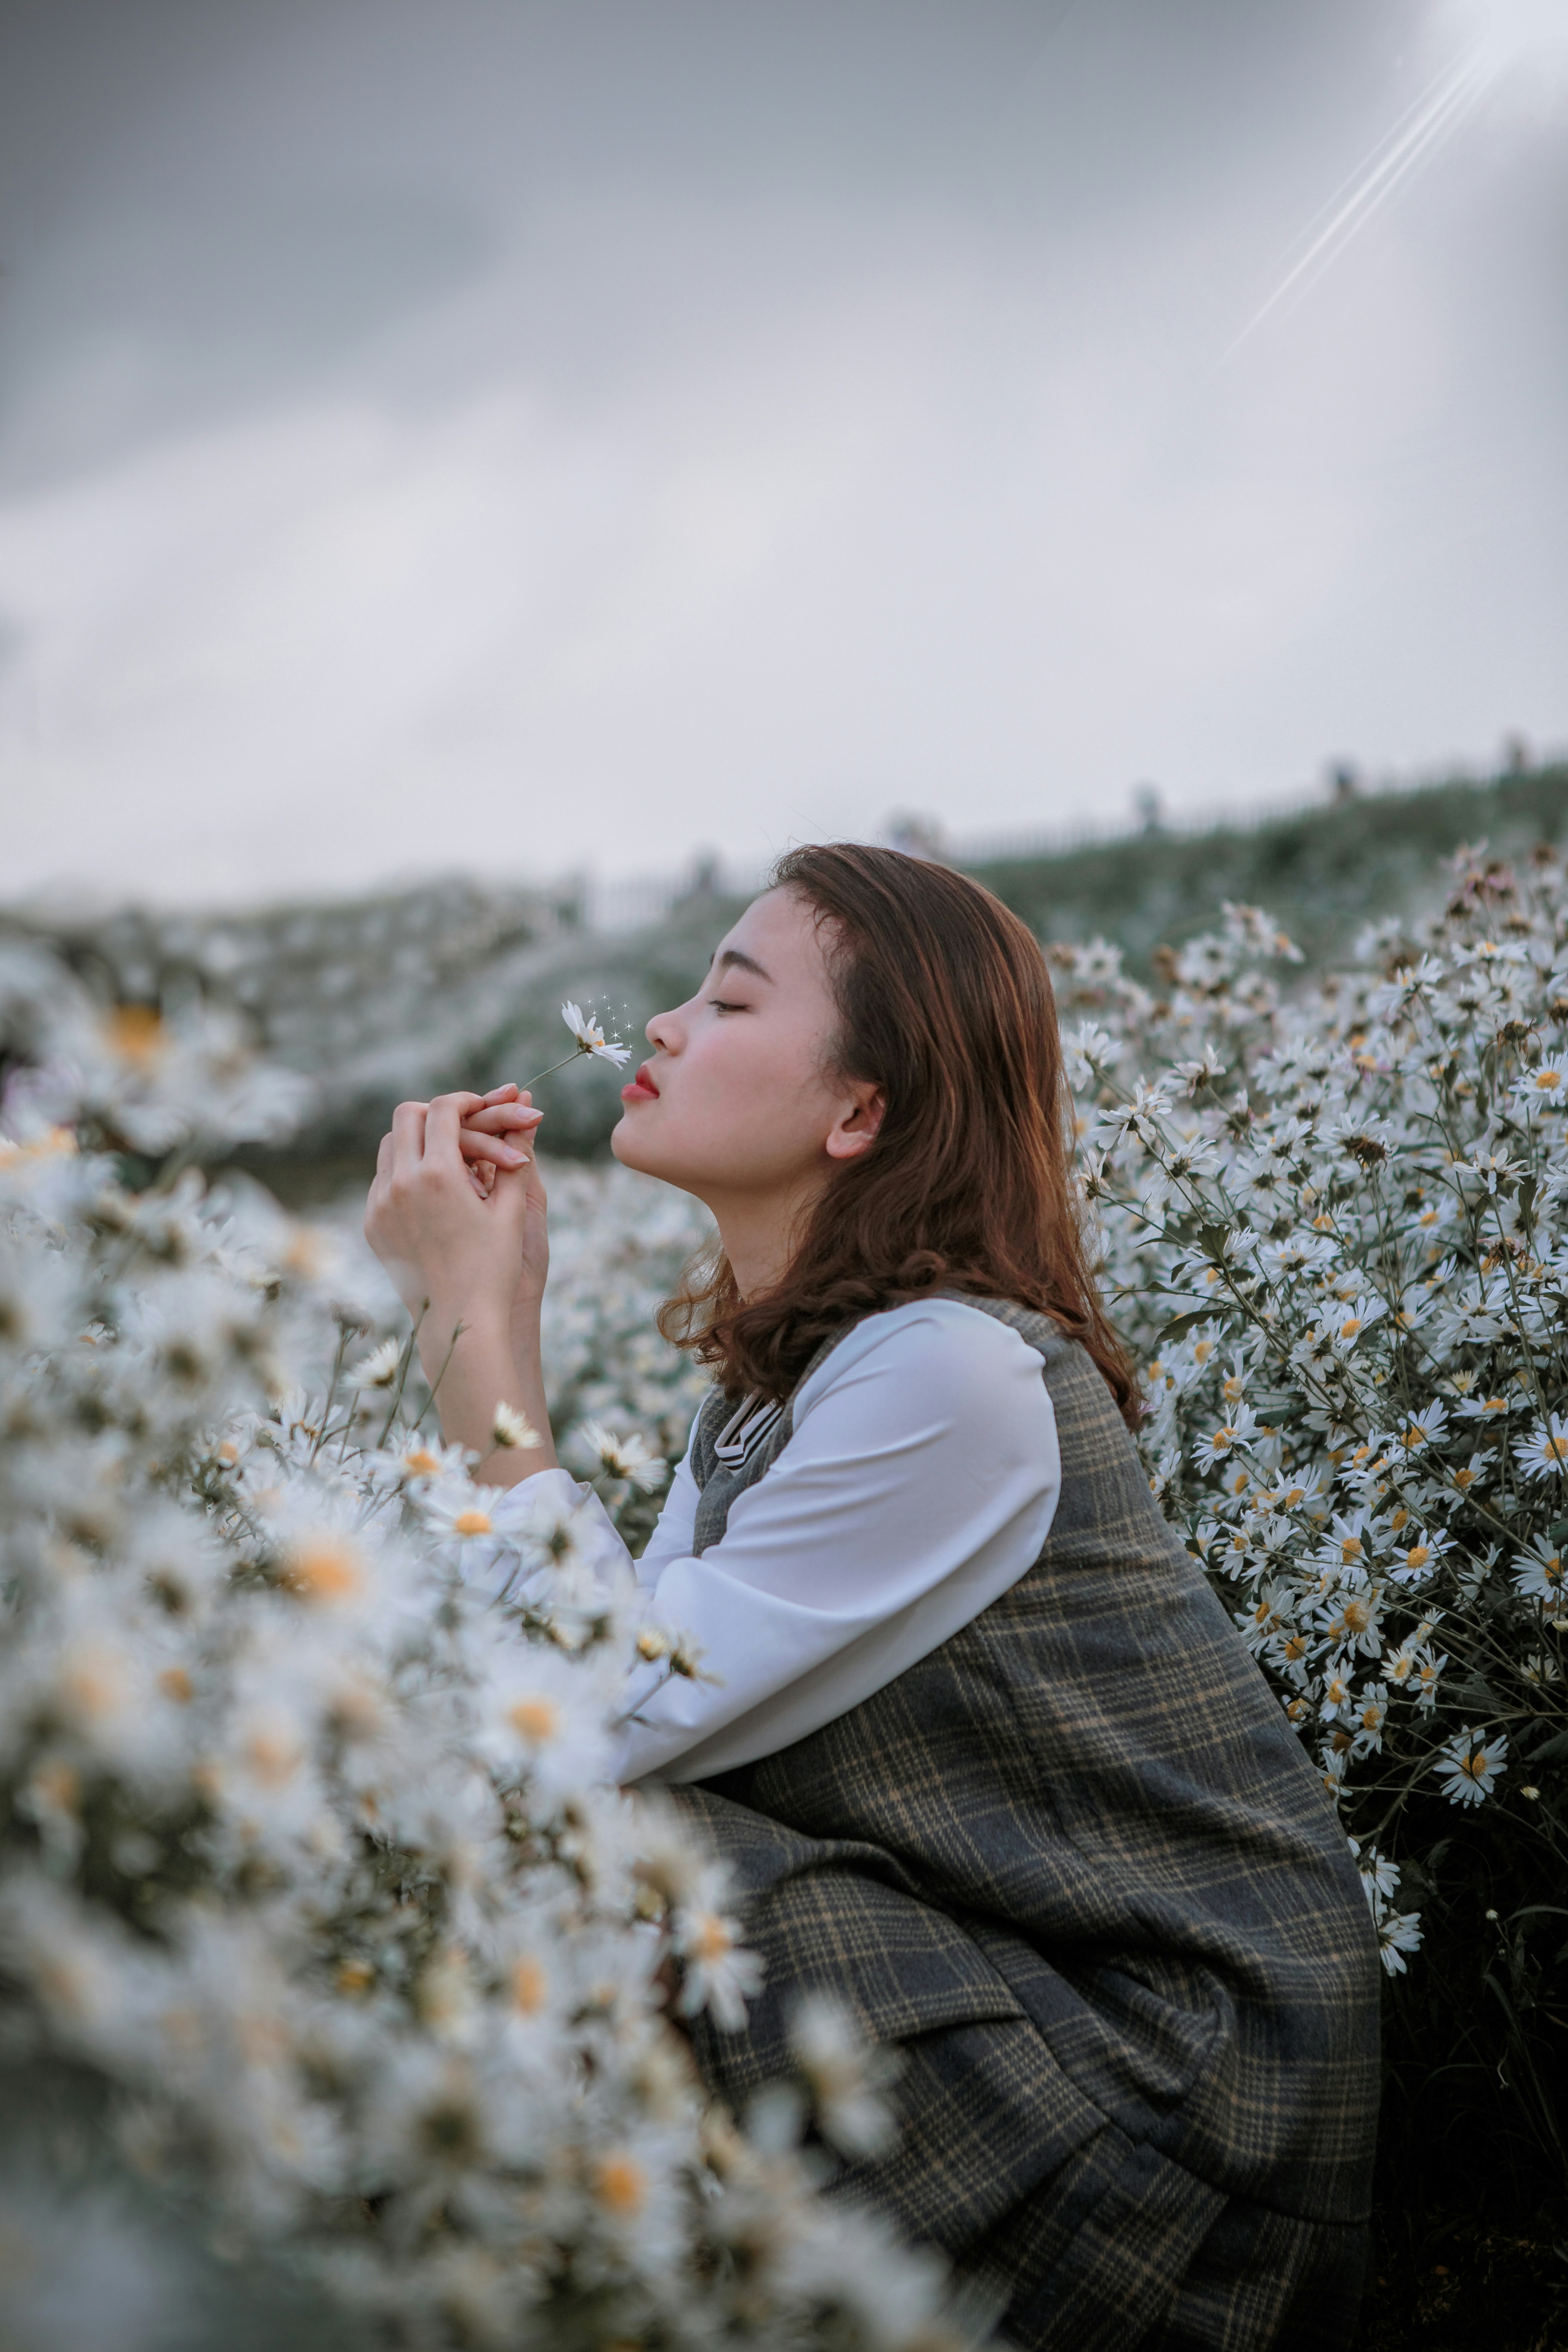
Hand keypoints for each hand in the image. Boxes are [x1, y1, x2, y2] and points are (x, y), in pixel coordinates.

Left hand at [365, 1089, 547, 1330]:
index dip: (464, 1100)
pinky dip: (404, 1173)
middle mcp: (401, 1185)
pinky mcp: (372, 1224)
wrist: (460, 1321)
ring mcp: (380, 1205)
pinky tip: (432, 1191)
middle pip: (407, 1116)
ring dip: (417, 1141)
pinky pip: (382, 1180)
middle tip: (462, 1125)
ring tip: (449, 1158)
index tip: (480, 1106)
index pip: (442, 1110)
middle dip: (436, 1114)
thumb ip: (517, 1153)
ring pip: (388, 1146)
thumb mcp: (512, 1208)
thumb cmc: (495, 1267)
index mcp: (439, 1175)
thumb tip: (528, 1108)